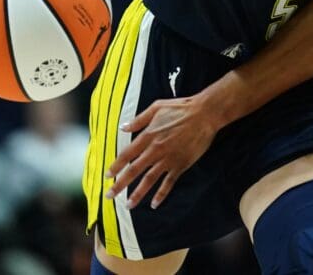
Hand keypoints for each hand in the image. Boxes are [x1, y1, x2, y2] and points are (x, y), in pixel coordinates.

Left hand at [105, 94, 220, 208]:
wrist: (205, 114)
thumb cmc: (182, 108)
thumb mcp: (157, 107)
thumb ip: (139, 120)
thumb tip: (123, 128)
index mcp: (148, 135)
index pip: (127, 154)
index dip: (116, 166)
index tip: (107, 176)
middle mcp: (155, 150)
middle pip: (134, 170)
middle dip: (120, 185)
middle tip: (109, 195)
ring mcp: (168, 159)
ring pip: (149, 180)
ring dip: (137, 194)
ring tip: (129, 205)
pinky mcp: (181, 164)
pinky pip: (168, 182)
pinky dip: (161, 194)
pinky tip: (154, 204)